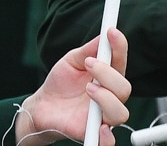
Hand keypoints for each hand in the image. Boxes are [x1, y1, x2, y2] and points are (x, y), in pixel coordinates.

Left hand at [16, 29, 130, 144]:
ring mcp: (102, 116)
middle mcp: (109, 98)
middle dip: (108, 74)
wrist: (42, 106)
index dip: (120, 47)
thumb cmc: (60, 84)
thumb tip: (103, 36)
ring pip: (120, 113)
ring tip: (88, 88)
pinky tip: (100, 126)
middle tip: (89, 64)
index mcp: (107, 79)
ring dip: (106, 98)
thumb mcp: (71, 62)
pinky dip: (106, 137)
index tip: (111, 32)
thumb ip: (87, 50)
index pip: (120, 63)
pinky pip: (107, 142)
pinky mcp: (92, 133)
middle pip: (124, 88)